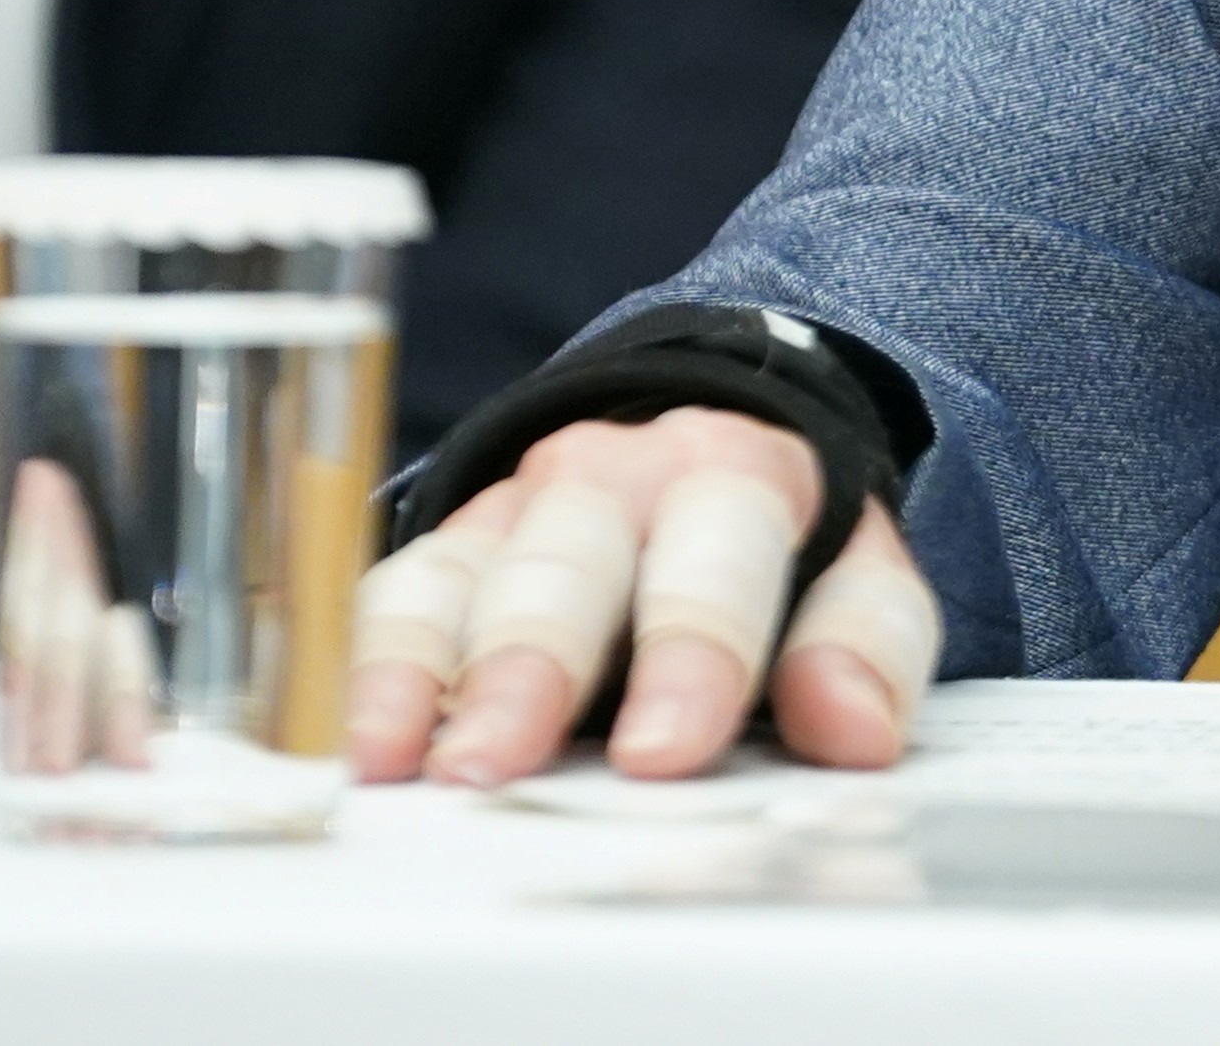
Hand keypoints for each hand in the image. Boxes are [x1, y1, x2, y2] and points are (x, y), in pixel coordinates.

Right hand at [339, 406, 938, 786]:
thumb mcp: (854, 578)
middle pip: (565, 564)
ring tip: (397, 764)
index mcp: (734, 474)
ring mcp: (515, 515)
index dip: (691, 654)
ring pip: (458, 580)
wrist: (703, 456)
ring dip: (421, 673)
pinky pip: (389, 602)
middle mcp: (613, 480)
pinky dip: (361, 672)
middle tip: (497, 762)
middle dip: (529, 664)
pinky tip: (353, 744)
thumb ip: (865, 646)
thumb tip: (856, 731)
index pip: (717, 555)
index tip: (664, 751)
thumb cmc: (778, 547)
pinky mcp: (443, 557)